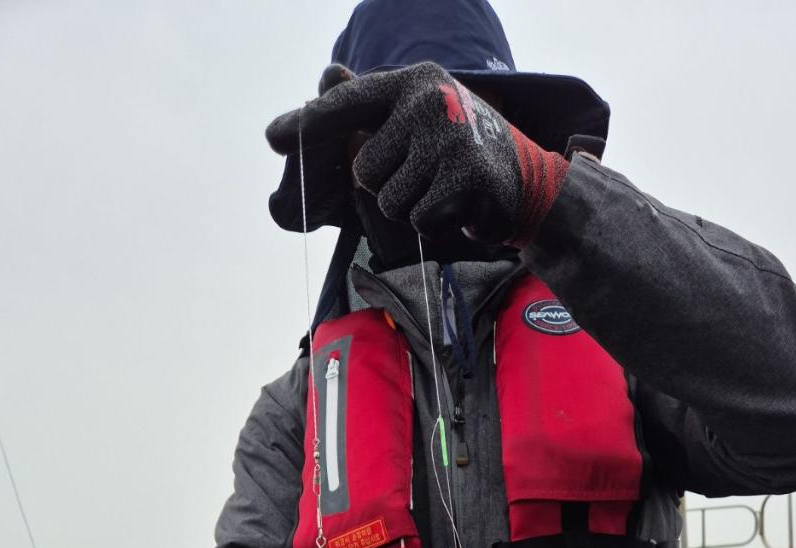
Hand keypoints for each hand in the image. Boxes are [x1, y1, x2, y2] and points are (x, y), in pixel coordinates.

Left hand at [266, 61, 568, 246]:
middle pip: (365, 170)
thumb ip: (370, 110)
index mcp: (410, 82)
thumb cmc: (456, 154)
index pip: (348, 103)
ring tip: (440, 191)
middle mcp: (428, 100)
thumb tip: (327, 76)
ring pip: (390, 199)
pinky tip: (457, 206)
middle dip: (386, 185)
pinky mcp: (466, 175)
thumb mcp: (414, 125)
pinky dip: (433, 222)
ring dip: (411, 207)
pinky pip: (418, 217)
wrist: (524, 182)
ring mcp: (450, 136)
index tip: (271, 137)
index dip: (309, 123)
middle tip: (423, 177)